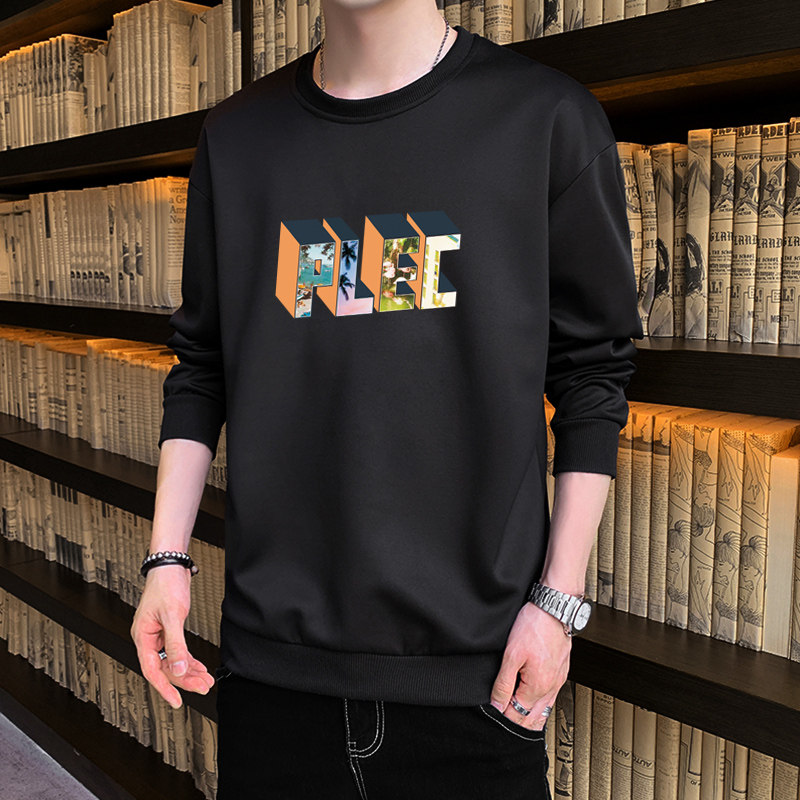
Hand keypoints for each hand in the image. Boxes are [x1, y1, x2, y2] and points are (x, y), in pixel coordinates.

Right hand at [130, 565, 214, 708]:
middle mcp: (148, 638)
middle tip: (203, 687)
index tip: (177, 700)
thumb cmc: (166, 585)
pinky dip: (188, 659)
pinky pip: (177, 651)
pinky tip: (199, 667)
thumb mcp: (172, 616)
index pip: (152, 670)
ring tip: (205, 680)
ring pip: (173, 661)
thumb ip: (176, 644)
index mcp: (143, 637)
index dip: (165, 687)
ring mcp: (158, 635)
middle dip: (184, 679)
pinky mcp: (168, 630)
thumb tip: (180, 668)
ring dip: (189, 671)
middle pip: (165, 668)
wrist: (171, 566)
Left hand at [488, 601, 571, 730]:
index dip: (503, 718)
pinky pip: (551, 697)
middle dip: (516, 723)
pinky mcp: (561, 671)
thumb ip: (503, 683)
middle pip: (533, 718)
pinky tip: (533, 703)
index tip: (492, 718)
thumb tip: (497, 705)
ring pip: (544, 710)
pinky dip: (540, 706)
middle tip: (501, 723)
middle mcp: (551, 688)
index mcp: (538, 687)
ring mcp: (558, 680)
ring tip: (515, 719)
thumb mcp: (511, 654)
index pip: (517, 715)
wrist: (555, 608)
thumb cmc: (534, 626)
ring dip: (529, 718)